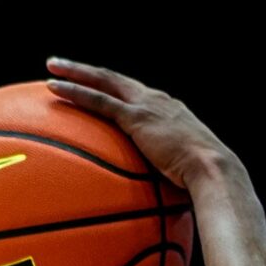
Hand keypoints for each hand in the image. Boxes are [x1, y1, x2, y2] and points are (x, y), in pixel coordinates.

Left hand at [44, 58, 232, 187]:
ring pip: (103, 81)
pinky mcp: (137, 117)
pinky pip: (99, 101)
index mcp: (168, 111)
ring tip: (51, 67)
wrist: (214, 171)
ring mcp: (147, 106)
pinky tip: (54, 89)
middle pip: (114, 80)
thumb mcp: (184, 174)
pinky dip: (76, 92)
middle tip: (61, 64)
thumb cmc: (204, 182)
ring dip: (75, 73)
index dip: (114, 89)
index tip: (97, 86)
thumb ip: (166, 177)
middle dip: (87, 70)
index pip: (135, 95)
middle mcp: (157, 101)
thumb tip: (156, 201)